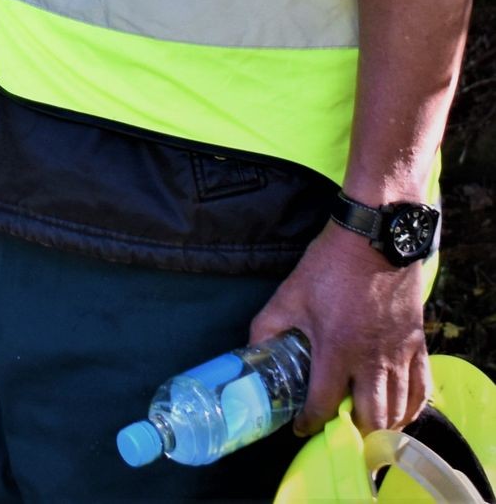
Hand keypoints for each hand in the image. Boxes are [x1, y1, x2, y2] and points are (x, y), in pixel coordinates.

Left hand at [248, 220, 428, 436]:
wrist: (374, 241)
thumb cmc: (328, 266)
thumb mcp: (289, 294)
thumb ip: (267, 326)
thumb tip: (251, 351)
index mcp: (336, 350)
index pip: (324, 404)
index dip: (310, 422)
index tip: (301, 427)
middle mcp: (372, 361)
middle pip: (371, 419)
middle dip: (354, 432)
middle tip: (339, 428)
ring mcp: (399, 356)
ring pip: (399, 411)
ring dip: (383, 426)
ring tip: (365, 423)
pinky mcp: (417, 346)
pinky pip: (423, 391)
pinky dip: (413, 409)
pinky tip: (400, 411)